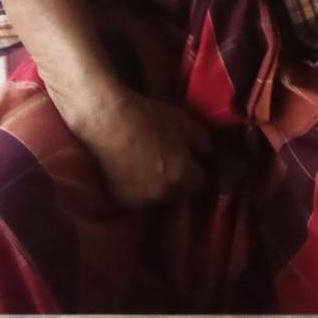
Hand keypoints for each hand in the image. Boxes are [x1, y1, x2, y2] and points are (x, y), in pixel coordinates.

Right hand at [71, 88, 209, 205]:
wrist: (108, 121)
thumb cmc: (148, 117)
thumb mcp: (184, 121)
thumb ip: (203, 142)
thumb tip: (208, 154)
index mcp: (182, 176)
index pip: (200, 182)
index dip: (197, 169)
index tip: (192, 159)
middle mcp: (163, 194)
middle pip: (180, 192)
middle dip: (179, 179)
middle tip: (170, 159)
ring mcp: (140, 200)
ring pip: (158, 197)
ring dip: (158, 185)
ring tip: (149, 163)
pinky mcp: (120, 200)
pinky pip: (138, 197)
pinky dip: (139, 187)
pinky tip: (133, 169)